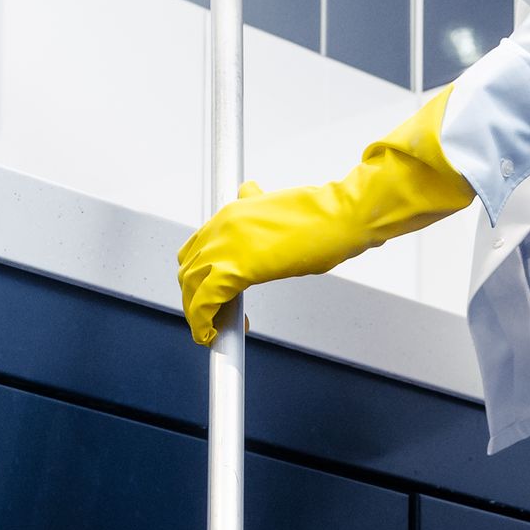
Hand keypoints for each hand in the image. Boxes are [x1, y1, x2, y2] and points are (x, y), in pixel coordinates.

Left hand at [177, 93, 475, 343]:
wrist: (341, 216)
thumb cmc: (322, 214)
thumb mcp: (280, 205)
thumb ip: (257, 204)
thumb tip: (250, 193)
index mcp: (230, 213)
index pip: (197, 250)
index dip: (200, 277)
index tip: (214, 297)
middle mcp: (221, 227)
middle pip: (188, 271)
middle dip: (196, 299)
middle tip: (216, 318)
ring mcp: (225, 246)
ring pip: (191, 288)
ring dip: (198, 314)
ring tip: (214, 332)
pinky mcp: (236, 268)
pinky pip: (204, 302)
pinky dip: (202, 323)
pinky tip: (211, 336)